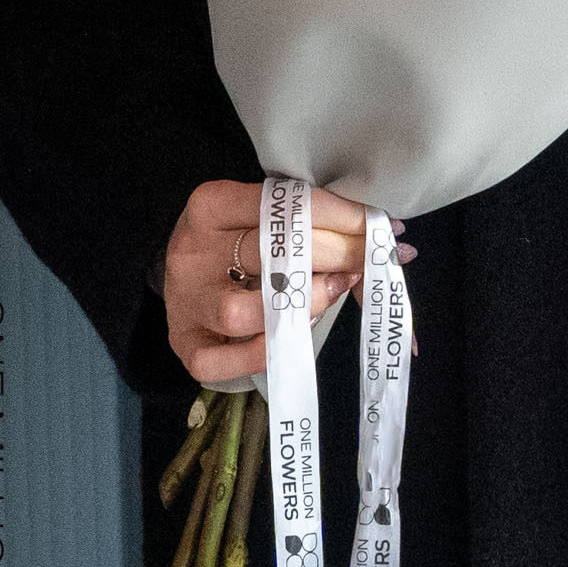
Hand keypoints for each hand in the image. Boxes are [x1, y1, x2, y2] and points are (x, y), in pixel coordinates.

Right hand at [160, 177, 412, 385]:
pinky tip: (298, 334)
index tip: (378, 224)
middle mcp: (192, 253)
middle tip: (368, 260)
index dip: (338, 215)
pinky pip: (230, 360)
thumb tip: (388, 241)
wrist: (179, 274)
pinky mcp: (188, 347)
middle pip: (267, 254)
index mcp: (209, 207)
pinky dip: (270, 350)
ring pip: (244, 312)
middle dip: (333, 255)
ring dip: (303, 304)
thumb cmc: (234, 241)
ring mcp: (187, 304)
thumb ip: (311, 225)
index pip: (281, 205)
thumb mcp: (259, 217)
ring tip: (334, 292)